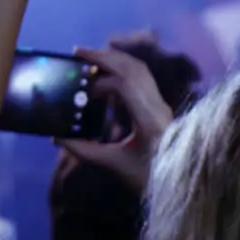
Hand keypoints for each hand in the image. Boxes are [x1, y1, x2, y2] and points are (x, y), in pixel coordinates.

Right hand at [58, 47, 173, 192]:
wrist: (182, 187)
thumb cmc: (150, 180)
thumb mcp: (115, 166)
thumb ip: (85, 150)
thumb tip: (57, 138)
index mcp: (149, 119)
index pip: (125, 84)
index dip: (100, 82)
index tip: (83, 93)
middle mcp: (158, 106)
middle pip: (133, 68)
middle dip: (105, 57)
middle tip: (78, 52)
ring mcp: (162, 104)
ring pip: (140, 69)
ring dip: (114, 60)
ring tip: (91, 58)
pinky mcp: (160, 107)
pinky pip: (142, 78)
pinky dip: (123, 70)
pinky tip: (107, 74)